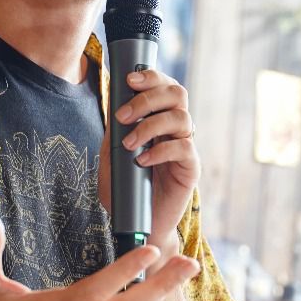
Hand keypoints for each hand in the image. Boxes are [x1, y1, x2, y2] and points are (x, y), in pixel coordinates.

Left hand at [102, 69, 199, 256]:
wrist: (138, 224)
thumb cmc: (125, 190)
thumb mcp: (110, 158)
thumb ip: (113, 134)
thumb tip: (115, 109)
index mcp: (158, 119)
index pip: (164, 86)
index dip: (151, 76)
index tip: (129, 80)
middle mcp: (175, 129)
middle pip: (177, 93)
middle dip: (148, 98)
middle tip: (123, 116)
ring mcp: (185, 147)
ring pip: (181, 117)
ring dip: (150, 125)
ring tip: (129, 145)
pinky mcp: (191, 168)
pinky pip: (184, 147)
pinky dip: (160, 150)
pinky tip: (142, 161)